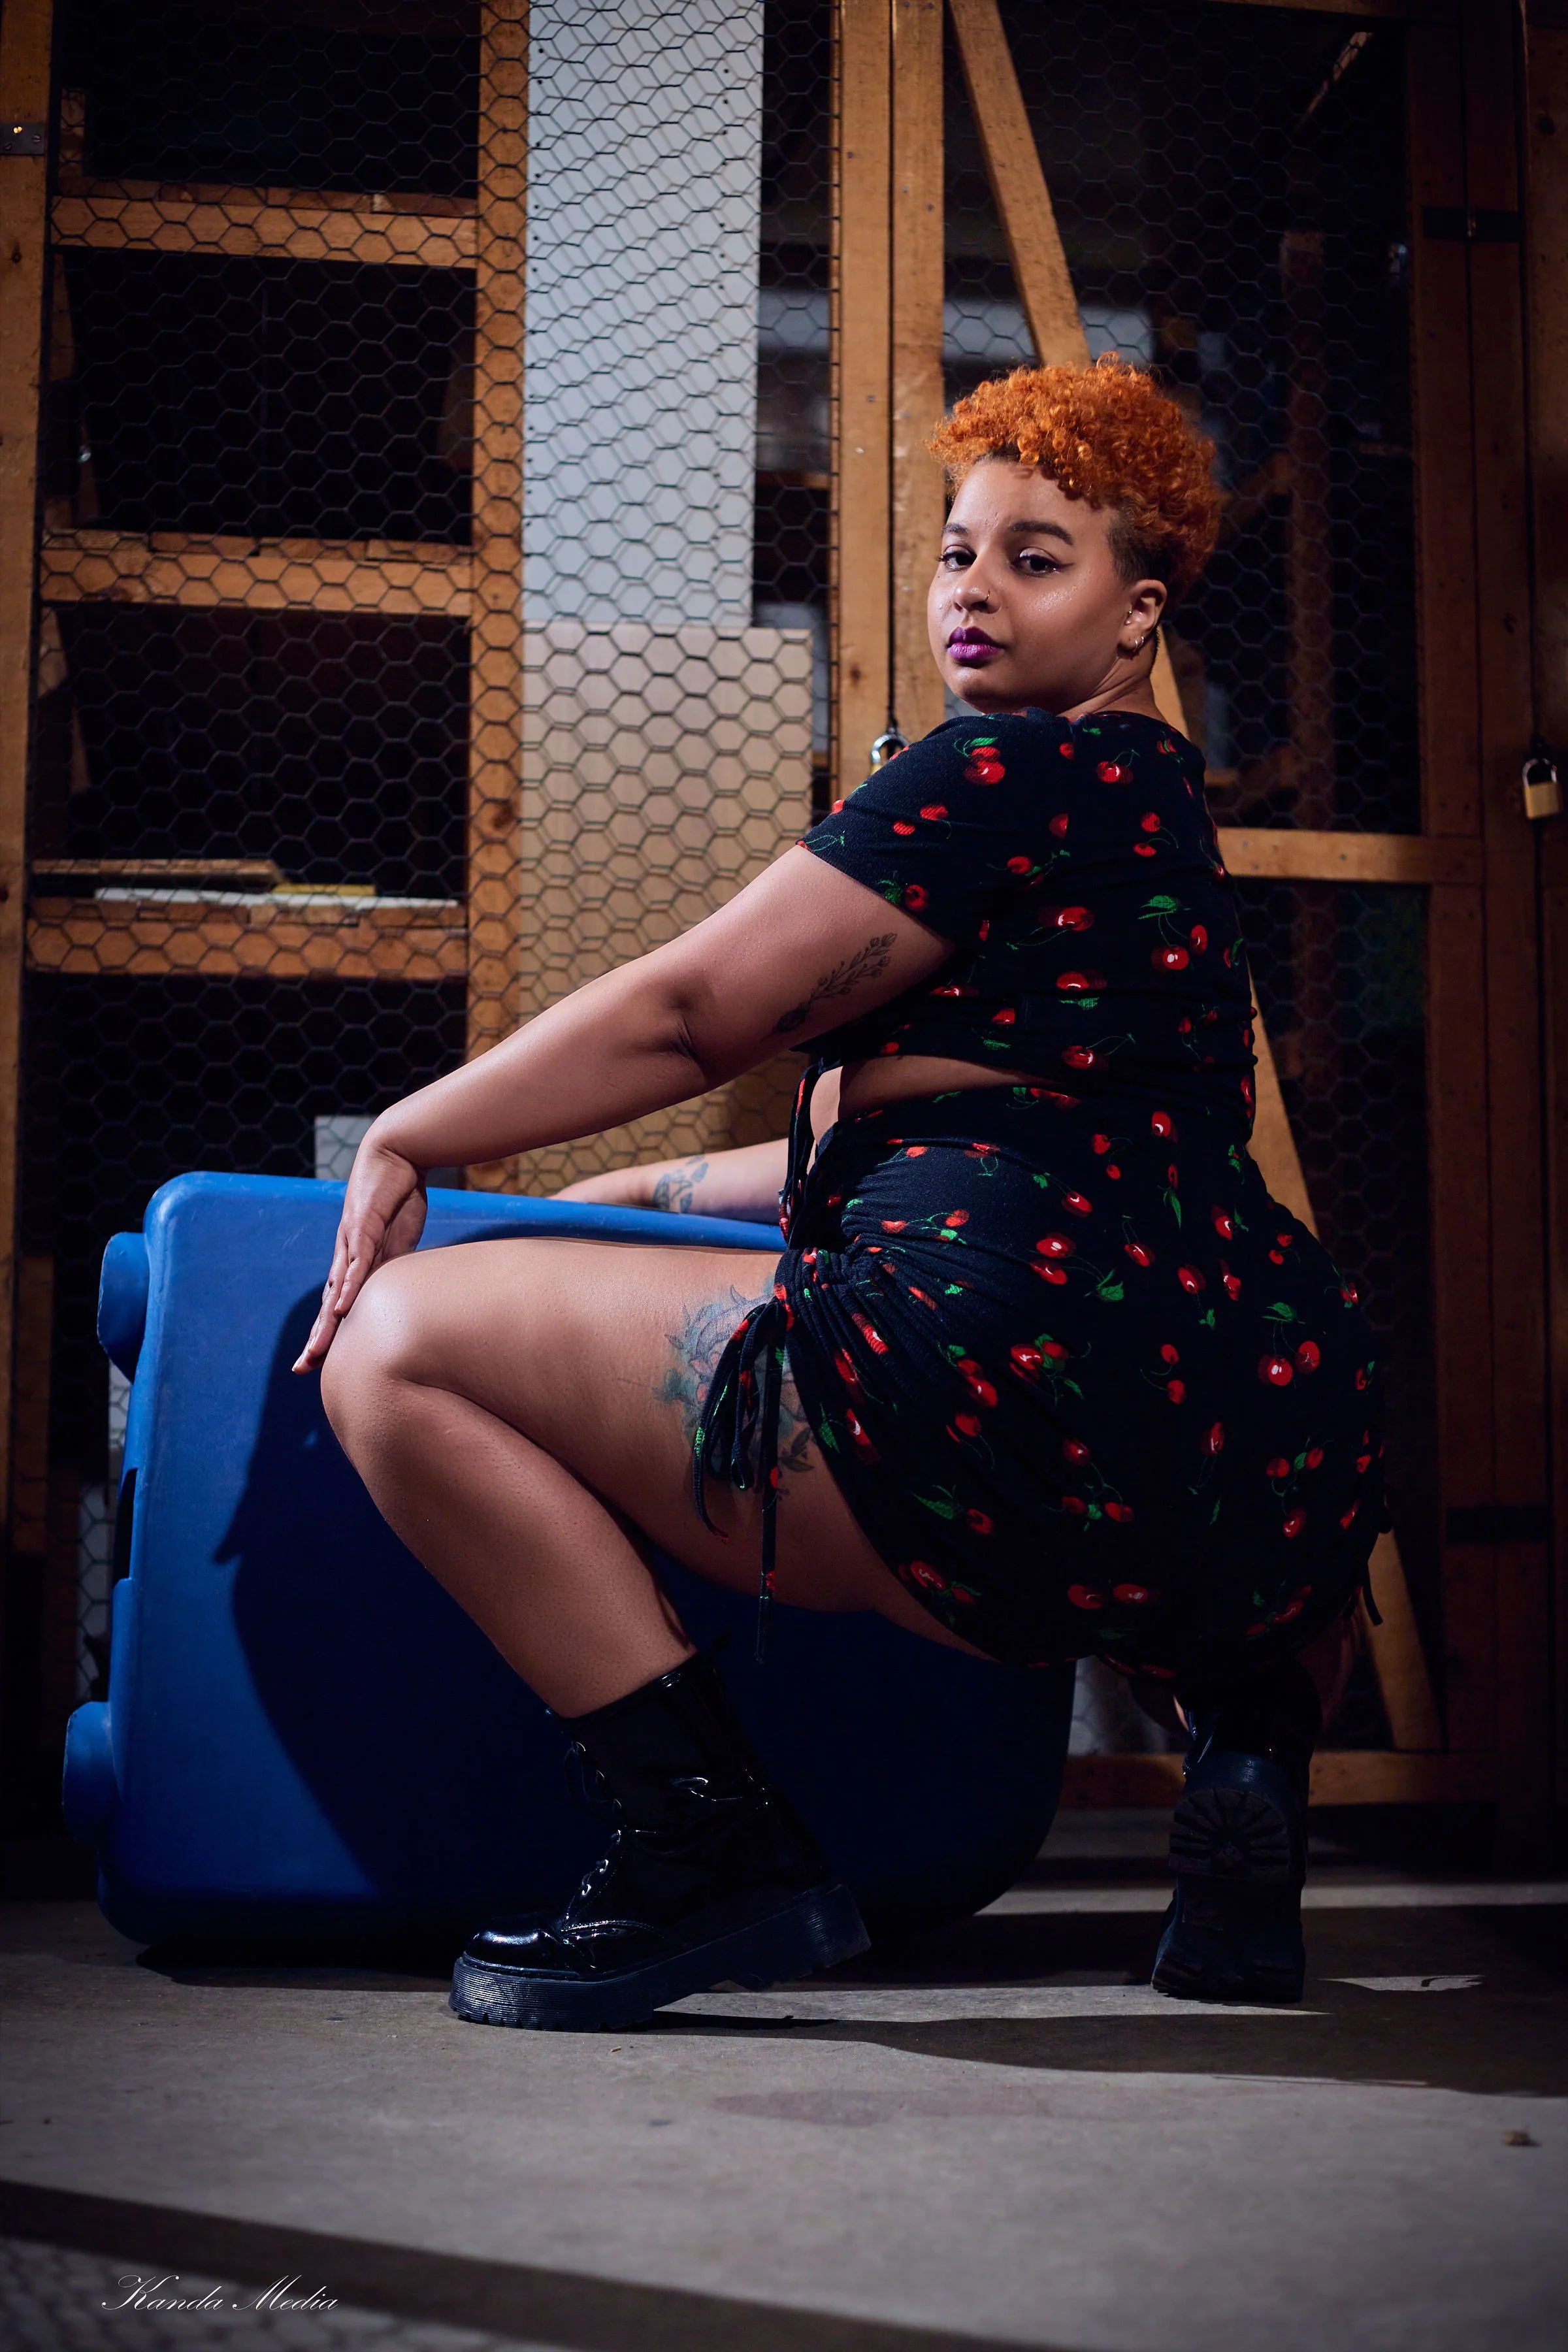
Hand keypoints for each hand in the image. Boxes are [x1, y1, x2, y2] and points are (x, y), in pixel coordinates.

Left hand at [292, 1132, 428, 1372]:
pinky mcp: (364, 1228)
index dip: (328, 1334)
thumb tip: (399, 1292)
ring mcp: (352, 1243)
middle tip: (302, 1369)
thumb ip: (393, 1266)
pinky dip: (349, 1286)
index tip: (316, 1362)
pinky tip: (342, 1307)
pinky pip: (356, 1263)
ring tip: (316, 1349)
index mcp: (355, 1262)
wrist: (395, 1156)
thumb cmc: (397, 1197)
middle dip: (317, 1338)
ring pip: (336, 1290)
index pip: (338, 1305)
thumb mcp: (399, 1241)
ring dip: (326, 1322)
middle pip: (328, 1306)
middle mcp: (346, 1257)